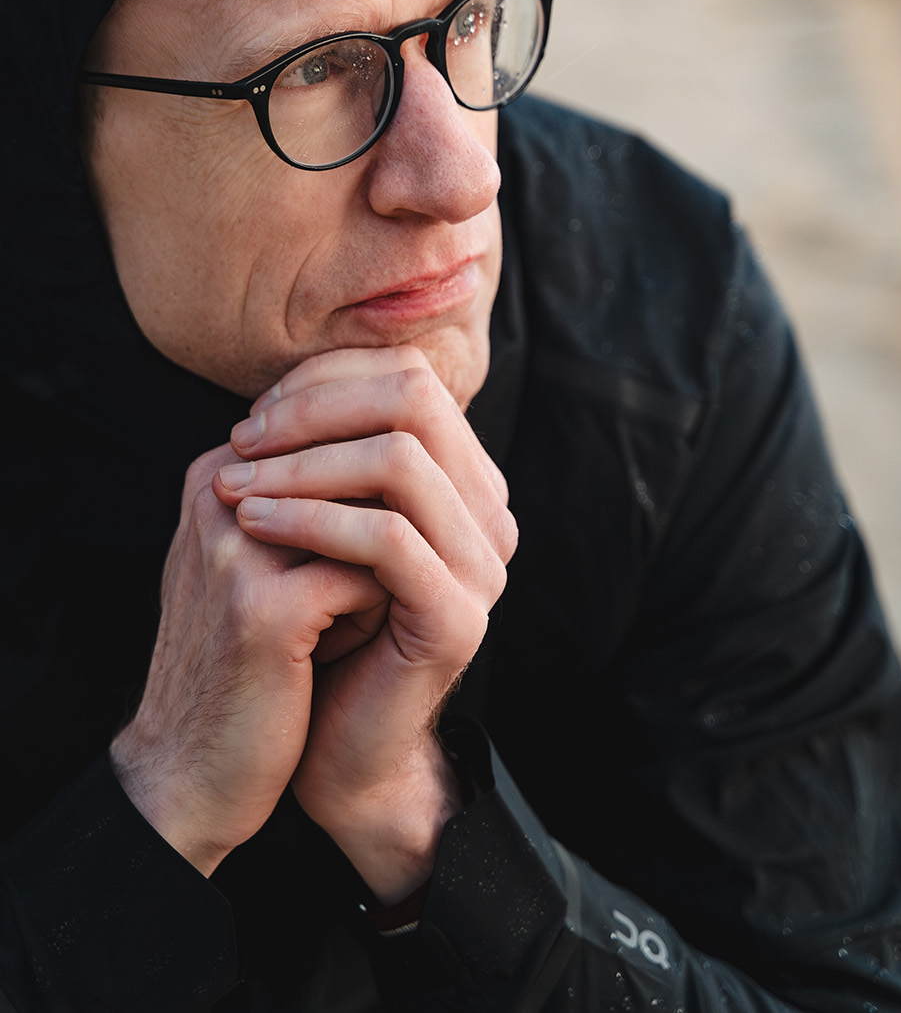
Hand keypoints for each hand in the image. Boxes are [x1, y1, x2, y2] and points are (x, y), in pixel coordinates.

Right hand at [111, 444, 384, 875]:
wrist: (193, 771)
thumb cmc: (248, 662)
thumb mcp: (270, 562)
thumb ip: (315, 500)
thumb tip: (413, 447)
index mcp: (221, 471)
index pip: (340, 424)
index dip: (382, 492)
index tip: (367, 555)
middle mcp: (220, 492)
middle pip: (361, 461)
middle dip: (390, 525)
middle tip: (375, 586)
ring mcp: (235, 545)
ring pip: (374, 516)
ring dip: (389, 568)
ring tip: (366, 612)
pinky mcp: (259, 606)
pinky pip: (369, 578)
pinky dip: (379, 613)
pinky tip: (353, 648)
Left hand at [211, 345, 516, 899]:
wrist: (336, 748)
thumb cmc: (323, 628)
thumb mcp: (328, 523)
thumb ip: (336, 453)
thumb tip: (290, 379)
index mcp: (466, 481)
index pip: (410, 377)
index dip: (327, 382)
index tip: (254, 419)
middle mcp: (489, 513)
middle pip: (414, 399)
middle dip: (315, 409)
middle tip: (242, 442)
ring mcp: (482, 565)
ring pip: (400, 459)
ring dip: (302, 463)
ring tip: (235, 487)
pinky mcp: (458, 616)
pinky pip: (386, 536)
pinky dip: (311, 520)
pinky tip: (254, 526)